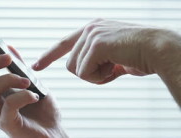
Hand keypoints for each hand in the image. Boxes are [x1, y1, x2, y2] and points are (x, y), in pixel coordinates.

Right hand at [0, 31, 67, 137]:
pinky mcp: (7, 125)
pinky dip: (23, 96)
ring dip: (9, 79)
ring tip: (27, 80)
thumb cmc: (41, 108)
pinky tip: (35, 96)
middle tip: (8, 57)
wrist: (53, 131)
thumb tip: (8, 46)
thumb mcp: (32, 82)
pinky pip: (8, 106)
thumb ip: (19, 66)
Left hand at [32, 19, 180, 106]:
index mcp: (92, 30)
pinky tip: (116, 68)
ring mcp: (92, 35)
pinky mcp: (96, 44)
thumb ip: (96, 58)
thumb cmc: (138, 54)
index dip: (49, 56)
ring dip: (95, 76)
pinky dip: (100, 78)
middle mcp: (89, 29)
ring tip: (114, 67)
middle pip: (69, 64)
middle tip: (109, 70)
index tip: (37, 65)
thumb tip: (83, 68)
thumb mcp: (113, 54)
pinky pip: (84, 72)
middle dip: (88, 74)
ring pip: (75, 69)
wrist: (158, 49)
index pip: (63, 44)